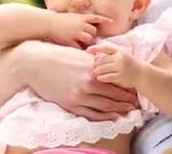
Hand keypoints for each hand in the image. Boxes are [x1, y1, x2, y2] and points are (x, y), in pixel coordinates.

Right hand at [17, 41, 138, 120]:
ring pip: (105, 105)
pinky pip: (91, 113)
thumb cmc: (55, 55)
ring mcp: (79, 94)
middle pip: (114, 94)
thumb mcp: (77, 54)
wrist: (34, 62)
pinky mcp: (70, 103)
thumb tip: (105, 64)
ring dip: (119, 109)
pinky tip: (112, 117)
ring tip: (129, 112)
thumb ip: (92, 61)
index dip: (126, 86)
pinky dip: (103, 116)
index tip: (135, 89)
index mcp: (91, 67)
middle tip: (137, 104)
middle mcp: (88, 81)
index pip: (115, 79)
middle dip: (127, 100)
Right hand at [48, 12, 112, 47]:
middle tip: (86, 37)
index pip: (96, 17)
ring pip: (89, 39)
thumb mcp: (71, 16)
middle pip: (93, 31)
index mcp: (81, 17)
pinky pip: (79, 47)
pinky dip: (80, 49)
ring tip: (82, 42)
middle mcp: (80, 24)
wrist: (48, 22)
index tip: (111, 21)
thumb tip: (88, 21)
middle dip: (91, 34)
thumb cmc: (59, 19)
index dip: (104, 19)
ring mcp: (76, 33)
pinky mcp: (70, 40)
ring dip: (87, 42)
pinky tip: (78, 48)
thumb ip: (80, 19)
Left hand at [89, 43, 143, 88]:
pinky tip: (99, 78)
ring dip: (96, 72)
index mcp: (119, 51)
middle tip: (92, 69)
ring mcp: (120, 67)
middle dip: (95, 65)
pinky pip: (108, 76)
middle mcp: (120, 58)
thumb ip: (109, 56)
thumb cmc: (128, 64)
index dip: (96, 48)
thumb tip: (94, 58)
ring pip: (103, 68)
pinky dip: (102, 77)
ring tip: (93, 74)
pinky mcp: (121, 76)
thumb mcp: (121, 56)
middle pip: (102, 60)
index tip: (87, 50)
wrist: (141, 73)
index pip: (105, 48)